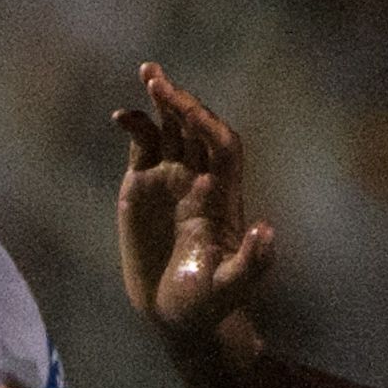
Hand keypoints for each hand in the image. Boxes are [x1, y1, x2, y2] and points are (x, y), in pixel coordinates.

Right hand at [111, 64, 273, 353]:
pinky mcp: (144, 188)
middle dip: (181, 101)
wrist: (179, 316)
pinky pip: (144, 147)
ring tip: (149, 72)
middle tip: (158, 77)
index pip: (222, 146)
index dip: (207, 125)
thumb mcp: (232, 288)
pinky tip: (121, 116)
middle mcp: (200, 180)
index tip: (187, 111)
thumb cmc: (209, 305)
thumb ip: (252, 263)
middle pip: (197, 127)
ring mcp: (172, 181)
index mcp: (223, 196)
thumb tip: (266, 231)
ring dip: (162, 101)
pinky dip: (135, 127)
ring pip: (171, 129)